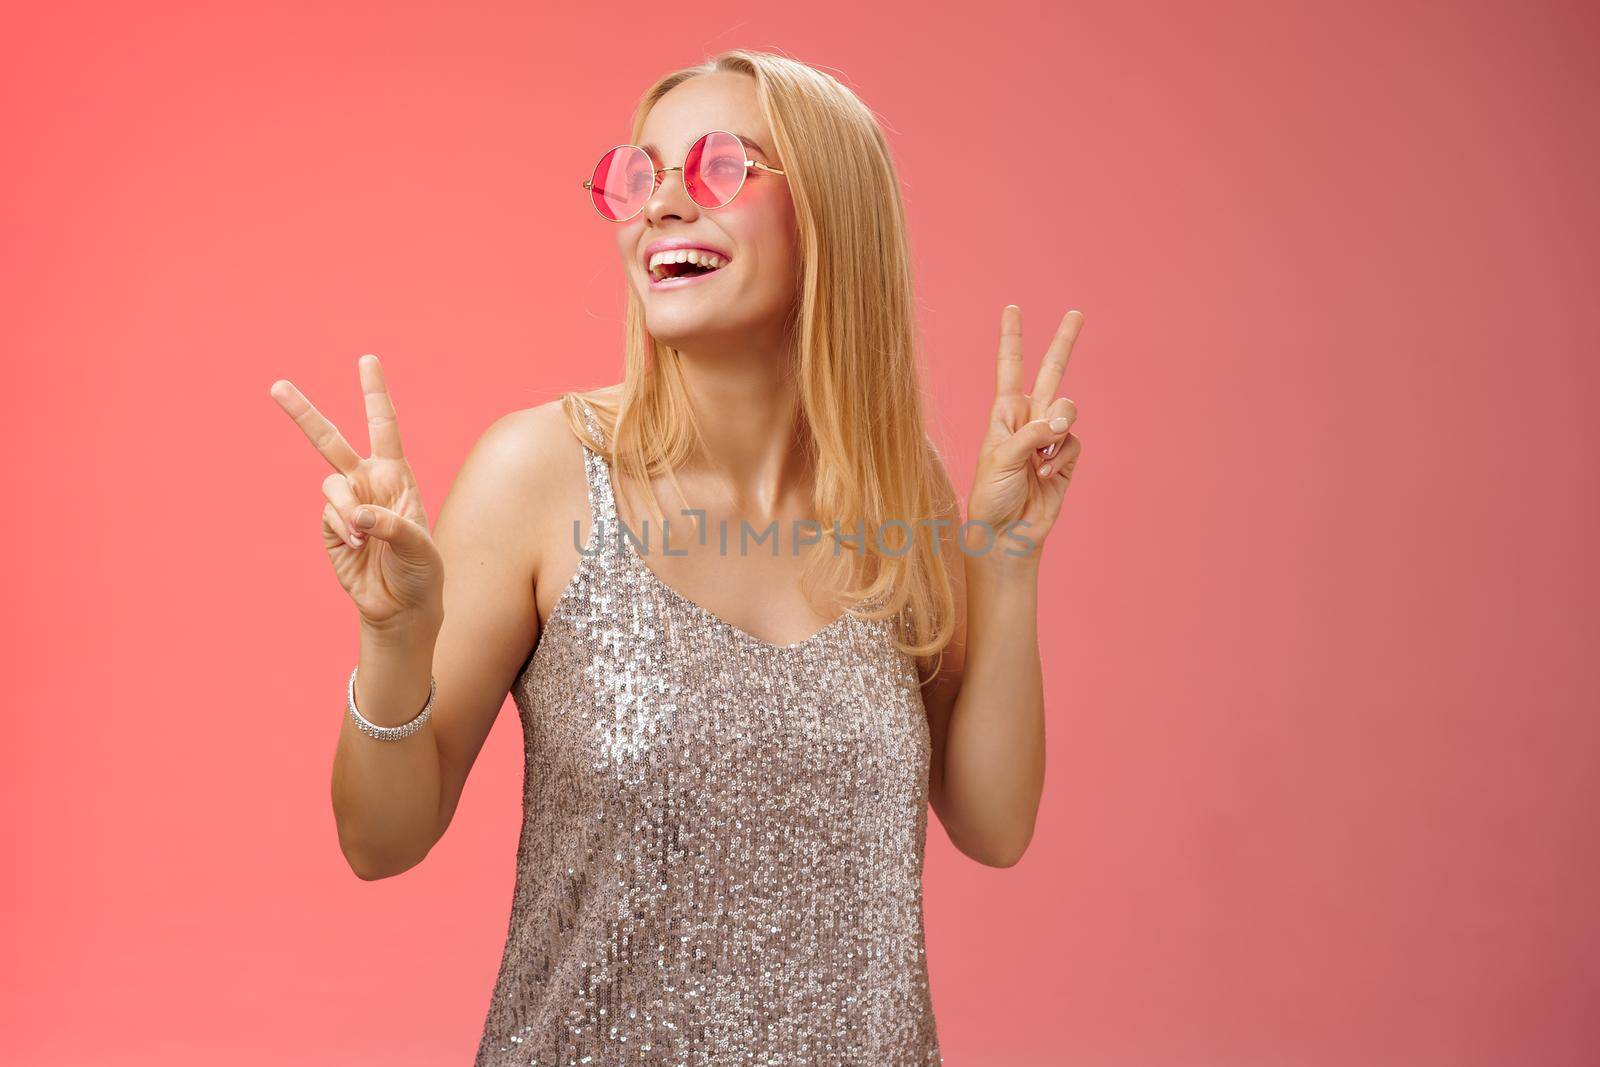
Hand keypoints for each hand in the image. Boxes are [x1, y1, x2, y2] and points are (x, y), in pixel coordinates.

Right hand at [269, 354, 443, 631]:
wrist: (401, 606)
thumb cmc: (420, 572)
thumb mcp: (420, 546)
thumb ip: (392, 524)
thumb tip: (356, 514)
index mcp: (396, 476)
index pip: (384, 427)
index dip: (374, 394)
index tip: (367, 359)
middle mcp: (368, 484)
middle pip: (332, 441)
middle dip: (304, 414)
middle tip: (277, 386)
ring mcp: (346, 505)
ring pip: (330, 485)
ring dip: (346, 509)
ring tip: (365, 537)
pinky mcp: (330, 528)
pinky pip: (328, 516)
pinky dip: (343, 529)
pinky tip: (358, 546)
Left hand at [964, 305, 1083, 561]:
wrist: (1006, 534)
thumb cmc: (991, 496)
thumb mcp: (1000, 459)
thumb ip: (1030, 433)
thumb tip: (1060, 421)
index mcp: (1003, 413)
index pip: (1009, 367)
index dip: (1011, 338)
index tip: (1011, 308)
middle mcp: (1028, 419)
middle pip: (1050, 372)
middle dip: (1064, 342)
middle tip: (1076, 312)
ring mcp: (1049, 438)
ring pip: (1067, 411)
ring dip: (1058, 429)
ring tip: (1041, 456)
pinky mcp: (1065, 458)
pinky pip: (1073, 444)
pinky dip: (1061, 459)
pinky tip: (1045, 476)